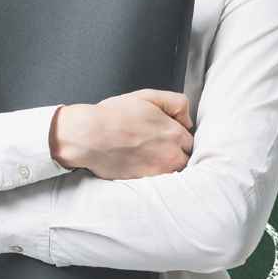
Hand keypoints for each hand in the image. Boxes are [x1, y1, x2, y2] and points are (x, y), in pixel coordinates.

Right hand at [52, 90, 193, 180]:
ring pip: (174, 172)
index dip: (177, 137)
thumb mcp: (147, 96)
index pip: (189, 141)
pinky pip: (158, 182)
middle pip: (185, 159)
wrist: (88, 135)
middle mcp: (170, 153)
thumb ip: (176, 103)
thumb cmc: (113, 115)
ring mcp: (158, 170)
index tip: (164, 136)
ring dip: (166, 165)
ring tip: (148, 157)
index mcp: (173, 132)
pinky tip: (139, 164)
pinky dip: (153, 175)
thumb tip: (187, 121)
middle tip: (155, 146)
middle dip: (175, 153)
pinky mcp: (144, 182)